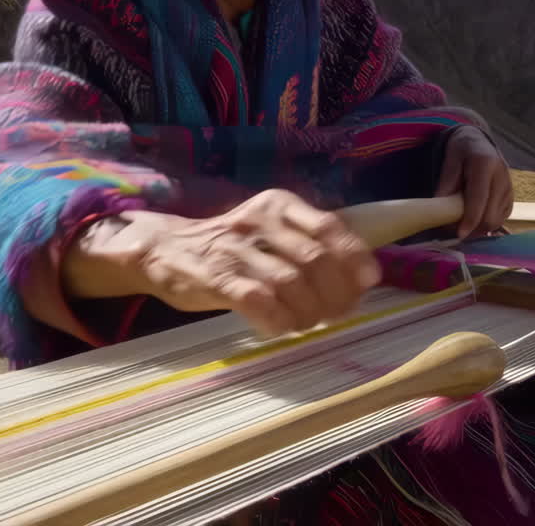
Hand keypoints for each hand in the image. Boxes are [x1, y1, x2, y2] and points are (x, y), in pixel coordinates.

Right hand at [82, 190, 380, 336]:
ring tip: (310, 323)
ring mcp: (236, 250)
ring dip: (310, 311)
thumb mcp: (271, 229)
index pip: (328, 226)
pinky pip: (258, 301)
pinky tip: (281, 328)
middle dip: (336, 292)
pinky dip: (278, 320)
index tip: (369, 281)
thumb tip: (360, 275)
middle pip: (314, 259)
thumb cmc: (232, 246)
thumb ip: (309, 243)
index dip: (354, 256)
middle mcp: (260, 221)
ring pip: (290, 283)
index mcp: (279, 205)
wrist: (164, 250)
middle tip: (340, 313)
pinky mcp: (215, 278)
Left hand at [435, 125, 512, 238]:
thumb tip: (441, 212)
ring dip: (479, 229)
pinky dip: (487, 225)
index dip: (469, 220)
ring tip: (462, 223)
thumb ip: (446, 184)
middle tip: (454, 230)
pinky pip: (500, 220)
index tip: (458, 234)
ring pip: (496, 221)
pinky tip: (474, 218)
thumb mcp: (449, 161)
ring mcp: (509, 189)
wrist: (479, 143)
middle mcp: (502, 177)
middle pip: (490, 216)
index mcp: (485, 164)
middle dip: (473, 229)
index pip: (479, 199)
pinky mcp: (511, 198)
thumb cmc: (462, 152)